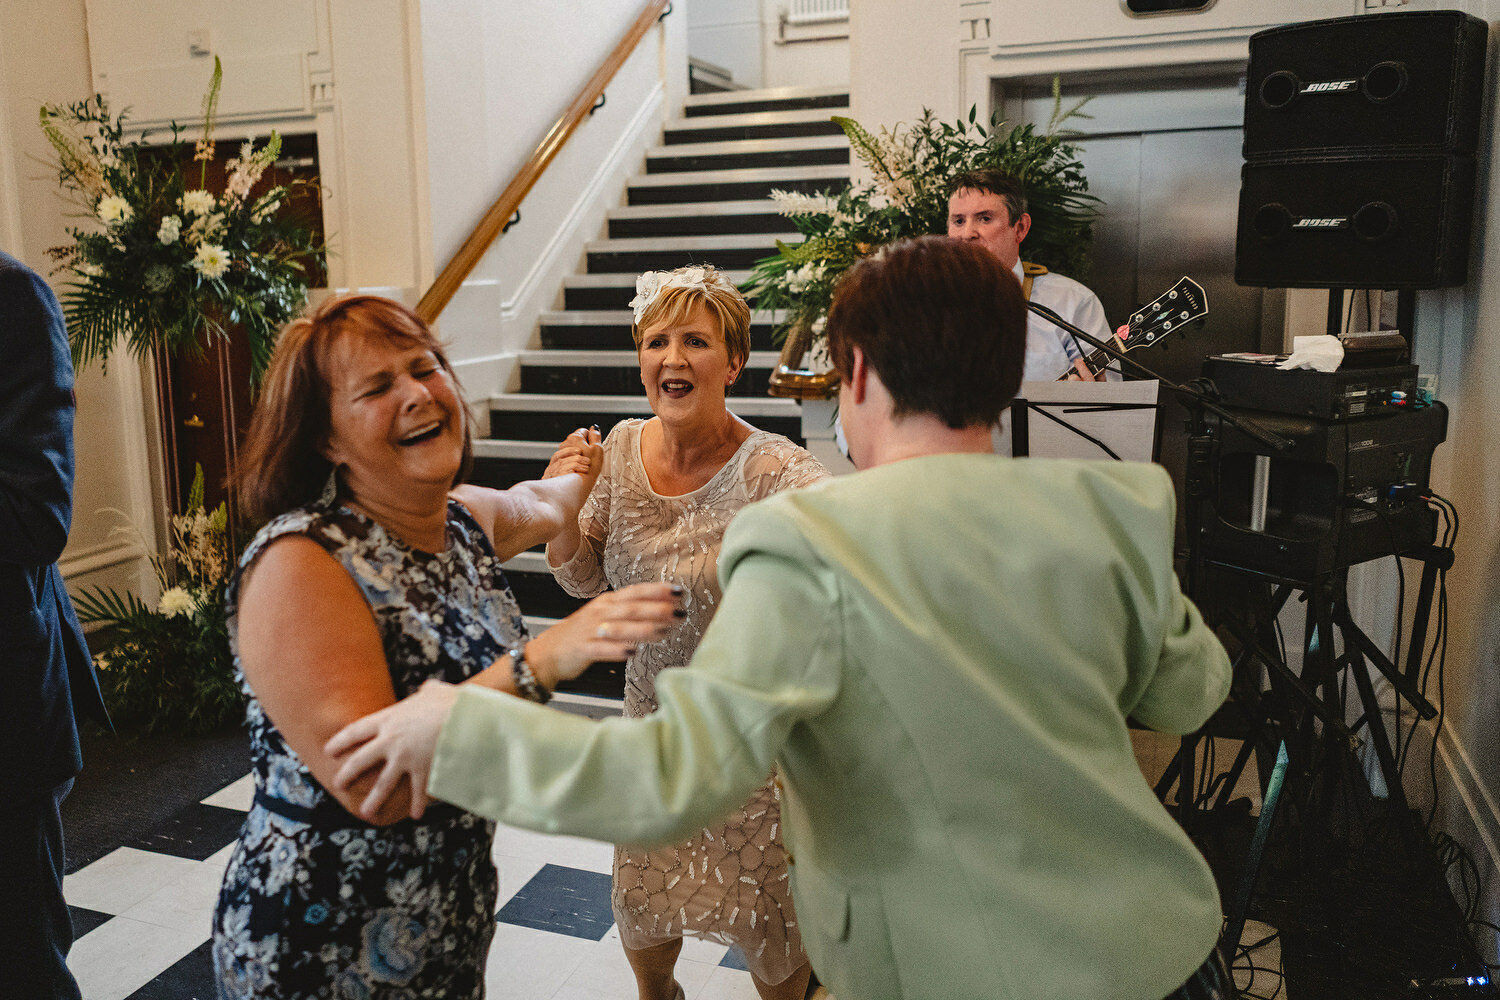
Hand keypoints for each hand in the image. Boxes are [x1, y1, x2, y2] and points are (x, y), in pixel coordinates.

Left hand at [325, 678, 459, 821]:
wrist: (465, 717)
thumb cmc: (449, 700)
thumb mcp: (433, 690)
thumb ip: (425, 690)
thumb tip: (427, 687)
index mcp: (389, 719)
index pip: (355, 731)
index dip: (340, 741)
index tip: (328, 751)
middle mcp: (390, 741)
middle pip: (360, 761)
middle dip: (347, 774)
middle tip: (338, 784)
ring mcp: (405, 759)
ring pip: (382, 784)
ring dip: (373, 800)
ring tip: (365, 812)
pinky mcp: (423, 771)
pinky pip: (417, 792)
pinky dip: (417, 805)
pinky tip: (416, 815)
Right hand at [527, 582, 683, 684]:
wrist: (549, 652)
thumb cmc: (585, 634)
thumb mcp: (607, 617)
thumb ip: (633, 613)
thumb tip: (666, 612)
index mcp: (608, 602)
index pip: (635, 592)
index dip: (657, 591)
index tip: (679, 591)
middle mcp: (601, 612)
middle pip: (631, 608)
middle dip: (657, 609)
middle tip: (678, 612)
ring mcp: (590, 630)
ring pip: (619, 627)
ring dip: (643, 629)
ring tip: (663, 632)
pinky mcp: (582, 649)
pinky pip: (601, 649)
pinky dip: (617, 650)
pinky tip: (632, 652)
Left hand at [544, 427, 602, 485]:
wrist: (576, 484)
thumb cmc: (589, 468)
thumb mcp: (597, 449)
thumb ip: (595, 436)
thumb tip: (594, 428)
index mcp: (575, 437)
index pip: (584, 431)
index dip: (590, 439)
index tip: (593, 448)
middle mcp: (565, 443)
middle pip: (577, 440)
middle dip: (583, 447)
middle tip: (589, 457)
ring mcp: (560, 452)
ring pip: (571, 449)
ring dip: (577, 454)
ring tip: (583, 464)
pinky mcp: (557, 462)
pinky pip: (567, 458)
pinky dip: (571, 461)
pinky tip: (576, 468)